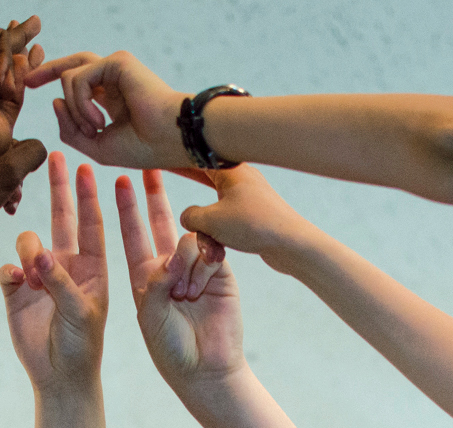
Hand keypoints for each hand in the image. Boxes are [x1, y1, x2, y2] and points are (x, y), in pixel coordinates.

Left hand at [0, 139, 47, 268]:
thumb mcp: (8, 173)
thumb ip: (30, 154)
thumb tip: (40, 147)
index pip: (9, 131)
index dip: (21, 156)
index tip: (20, 178)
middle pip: (1, 150)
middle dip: (14, 174)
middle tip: (14, 196)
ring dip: (4, 185)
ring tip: (6, 206)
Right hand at [0, 152, 108, 391]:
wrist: (60, 375)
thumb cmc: (83, 345)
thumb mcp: (82, 313)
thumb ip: (61, 282)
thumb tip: (38, 252)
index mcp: (92, 268)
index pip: (91, 224)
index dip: (89, 196)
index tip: (86, 168)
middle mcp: (66, 265)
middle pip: (61, 217)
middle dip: (59, 188)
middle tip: (55, 156)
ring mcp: (39, 276)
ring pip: (28, 242)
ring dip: (30, 249)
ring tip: (35, 276)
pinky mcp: (15, 291)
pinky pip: (7, 269)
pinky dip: (10, 271)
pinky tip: (18, 283)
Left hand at [25, 51, 190, 168]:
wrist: (171, 140)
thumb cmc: (143, 148)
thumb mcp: (96, 146)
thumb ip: (71, 128)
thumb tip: (55, 100)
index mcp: (111, 97)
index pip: (78, 81)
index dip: (54, 80)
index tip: (33, 86)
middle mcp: (112, 79)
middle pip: (72, 65)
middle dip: (46, 69)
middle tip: (27, 80)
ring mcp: (115, 68)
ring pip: (70, 77)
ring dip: (74, 109)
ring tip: (94, 129)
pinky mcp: (117, 62)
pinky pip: (78, 78)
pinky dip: (81, 103)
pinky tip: (99, 121)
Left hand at [117, 169, 244, 402]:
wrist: (207, 369)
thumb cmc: (171, 348)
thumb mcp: (151, 314)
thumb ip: (158, 280)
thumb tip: (177, 249)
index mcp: (145, 277)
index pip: (132, 234)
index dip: (126, 209)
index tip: (119, 181)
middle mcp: (169, 267)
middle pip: (161, 222)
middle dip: (154, 196)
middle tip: (149, 169)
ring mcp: (196, 268)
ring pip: (186, 241)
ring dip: (184, 265)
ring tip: (186, 296)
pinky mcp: (221, 272)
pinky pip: (210, 253)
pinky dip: (202, 268)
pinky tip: (201, 290)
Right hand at [176, 165, 320, 275]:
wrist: (292, 244)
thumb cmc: (254, 226)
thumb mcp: (210, 221)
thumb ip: (190, 216)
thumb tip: (189, 217)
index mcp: (230, 170)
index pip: (196, 157)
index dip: (176, 157)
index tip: (160, 154)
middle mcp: (240, 178)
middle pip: (205, 178)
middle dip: (189, 189)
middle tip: (168, 175)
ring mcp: (249, 196)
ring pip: (215, 207)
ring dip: (208, 227)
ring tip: (212, 247)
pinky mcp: (255, 214)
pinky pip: (228, 220)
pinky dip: (221, 233)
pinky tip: (220, 248)